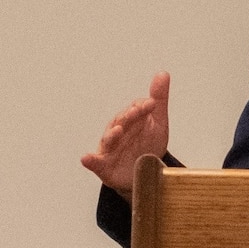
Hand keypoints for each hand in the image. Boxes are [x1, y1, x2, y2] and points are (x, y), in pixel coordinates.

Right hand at [81, 71, 170, 199]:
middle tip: (135, 112)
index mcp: (130, 120)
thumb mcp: (158, 123)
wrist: (145, 174)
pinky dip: (90, 160)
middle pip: (121, 122)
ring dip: (112, 135)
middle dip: (127, 118)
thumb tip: (163, 73)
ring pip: (108, 140)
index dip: (143, 107)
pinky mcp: (104, 166)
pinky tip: (86, 158)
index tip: (152, 104)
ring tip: (117, 131)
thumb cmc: (148, 146)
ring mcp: (110, 149)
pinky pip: (95, 163)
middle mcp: (118, 132)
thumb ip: (159, 99)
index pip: (135, 110)